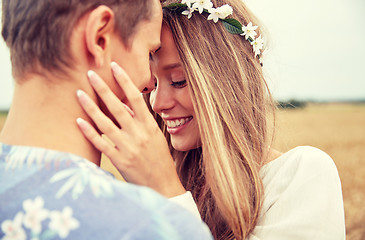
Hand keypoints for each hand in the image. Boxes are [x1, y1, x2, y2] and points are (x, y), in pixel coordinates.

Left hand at [76, 62, 184, 196]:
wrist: (162, 184)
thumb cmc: (159, 159)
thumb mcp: (155, 137)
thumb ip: (141, 120)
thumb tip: (125, 104)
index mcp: (150, 126)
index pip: (137, 98)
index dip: (125, 81)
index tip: (114, 66)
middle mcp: (139, 134)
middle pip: (118, 107)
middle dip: (103, 89)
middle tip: (90, 74)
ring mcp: (128, 147)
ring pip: (106, 123)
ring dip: (91, 107)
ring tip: (78, 93)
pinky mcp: (119, 160)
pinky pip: (101, 143)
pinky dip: (89, 132)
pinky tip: (79, 121)